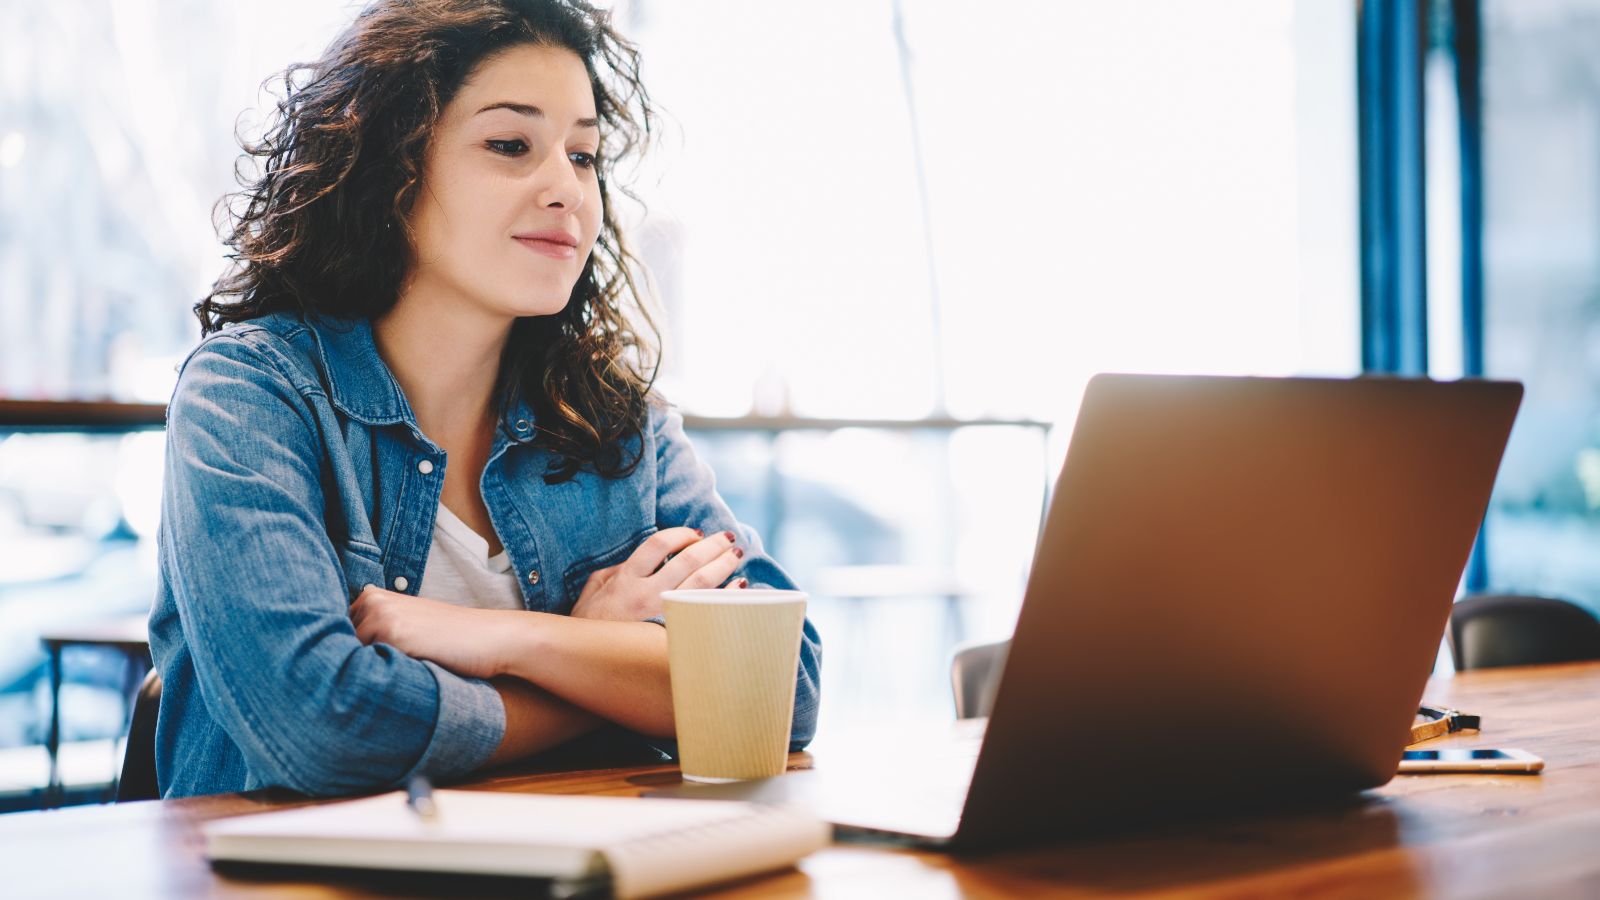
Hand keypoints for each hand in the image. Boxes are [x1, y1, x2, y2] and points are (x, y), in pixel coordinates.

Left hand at [349, 585, 519, 678]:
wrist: (490, 638)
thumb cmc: (451, 638)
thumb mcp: (408, 625)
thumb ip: (375, 633)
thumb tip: (331, 663)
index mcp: (372, 597)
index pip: (332, 635)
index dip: (340, 657)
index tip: (352, 671)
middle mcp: (372, 602)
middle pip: (334, 647)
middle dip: (344, 667)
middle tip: (366, 682)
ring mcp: (382, 617)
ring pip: (347, 659)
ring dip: (358, 677)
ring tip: (385, 684)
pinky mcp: (395, 635)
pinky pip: (368, 668)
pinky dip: (376, 681)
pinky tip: (394, 685)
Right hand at [571, 527, 746, 621]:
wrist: (588, 664)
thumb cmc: (590, 624)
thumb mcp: (595, 587)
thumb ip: (618, 568)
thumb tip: (645, 557)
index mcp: (626, 580)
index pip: (659, 544)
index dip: (681, 534)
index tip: (695, 533)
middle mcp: (646, 596)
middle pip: (688, 561)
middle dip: (713, 546)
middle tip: (727, 537)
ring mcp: (662, 617)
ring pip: (702, 584)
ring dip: (723, 565)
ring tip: (736, 554)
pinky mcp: (675, 636)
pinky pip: (708, 611)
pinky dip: (727, 595)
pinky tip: (739, 585)